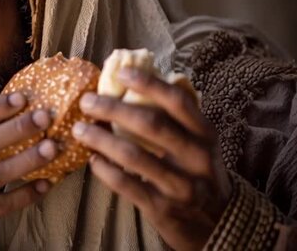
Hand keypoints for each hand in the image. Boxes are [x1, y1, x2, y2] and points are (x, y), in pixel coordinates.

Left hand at [72, 69, 231, 250]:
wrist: (217, 223)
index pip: (177, 102)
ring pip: (134, 155)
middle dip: (113, 109)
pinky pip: (127, 185)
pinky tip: (92, 160)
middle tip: (87, 102)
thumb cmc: (199, 173)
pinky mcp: (163, 208)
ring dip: (101, 139)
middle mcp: (196, 157)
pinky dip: (105, 171)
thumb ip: (175, 121)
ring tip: (79, 130)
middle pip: (150, 124)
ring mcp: (181, 185)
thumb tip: (134, 86)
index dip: (149, 84)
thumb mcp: (199, 144)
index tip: (122, 73)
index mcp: (205, 135)